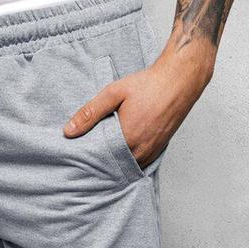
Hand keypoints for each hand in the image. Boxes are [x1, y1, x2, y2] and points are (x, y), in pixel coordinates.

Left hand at [64, 54, 210, 168]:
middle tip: (85, 158)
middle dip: (99, 163)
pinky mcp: (157, 151)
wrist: (180, 80)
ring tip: (100, 154)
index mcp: (127, 139)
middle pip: (112, 166)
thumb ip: (90, 113)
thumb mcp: (114, 93)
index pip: (99, 161)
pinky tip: (118, 151)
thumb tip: (68, 131)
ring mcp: (151, 153)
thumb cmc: (148, 85)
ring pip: (125, 166)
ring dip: (114, 162)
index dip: (87, 159)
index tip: (77, 157)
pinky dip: (127, 160)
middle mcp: (140, 151)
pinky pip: (138, 163)